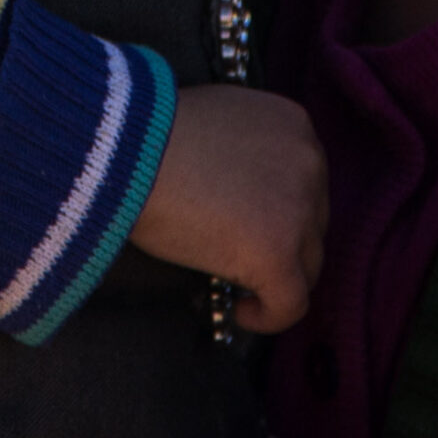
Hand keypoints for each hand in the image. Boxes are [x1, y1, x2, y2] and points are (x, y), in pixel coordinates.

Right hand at [129, 85, 326, 333]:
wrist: (125, 152)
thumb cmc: (149, 137)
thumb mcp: (216, 122)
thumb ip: (244, 149)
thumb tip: (243, 189)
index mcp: (293, 125)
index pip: (306, 181)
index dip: (280, 210)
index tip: (250, 225)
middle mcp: (308, 162)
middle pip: (312, 221)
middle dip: (282, 242)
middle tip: (239, 256)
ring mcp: (298, 210)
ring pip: (307, 263)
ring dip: (276, 276)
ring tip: (237, 286)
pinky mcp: (277, 253)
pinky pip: (291, 303)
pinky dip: (270, 316)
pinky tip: (242, 312)